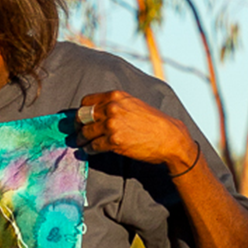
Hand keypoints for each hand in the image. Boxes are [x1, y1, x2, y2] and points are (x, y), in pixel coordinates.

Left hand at [77, 92, 198, 175]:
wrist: (169, 138)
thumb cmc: (154, 122)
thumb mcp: (134, 104)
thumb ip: (115, 105)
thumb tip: (97, 113)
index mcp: (115, 96)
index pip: (87, 101)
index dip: (82, 111)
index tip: (82, 119)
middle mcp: (111, 108)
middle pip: (82, 116)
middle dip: (78, 125)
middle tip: (78, 132)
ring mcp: (112, 125)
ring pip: (85, 132)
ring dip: (82, 140)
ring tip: (82, 143)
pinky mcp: (114, 141)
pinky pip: (93, 146)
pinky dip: (89, 150)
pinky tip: (90, 151)